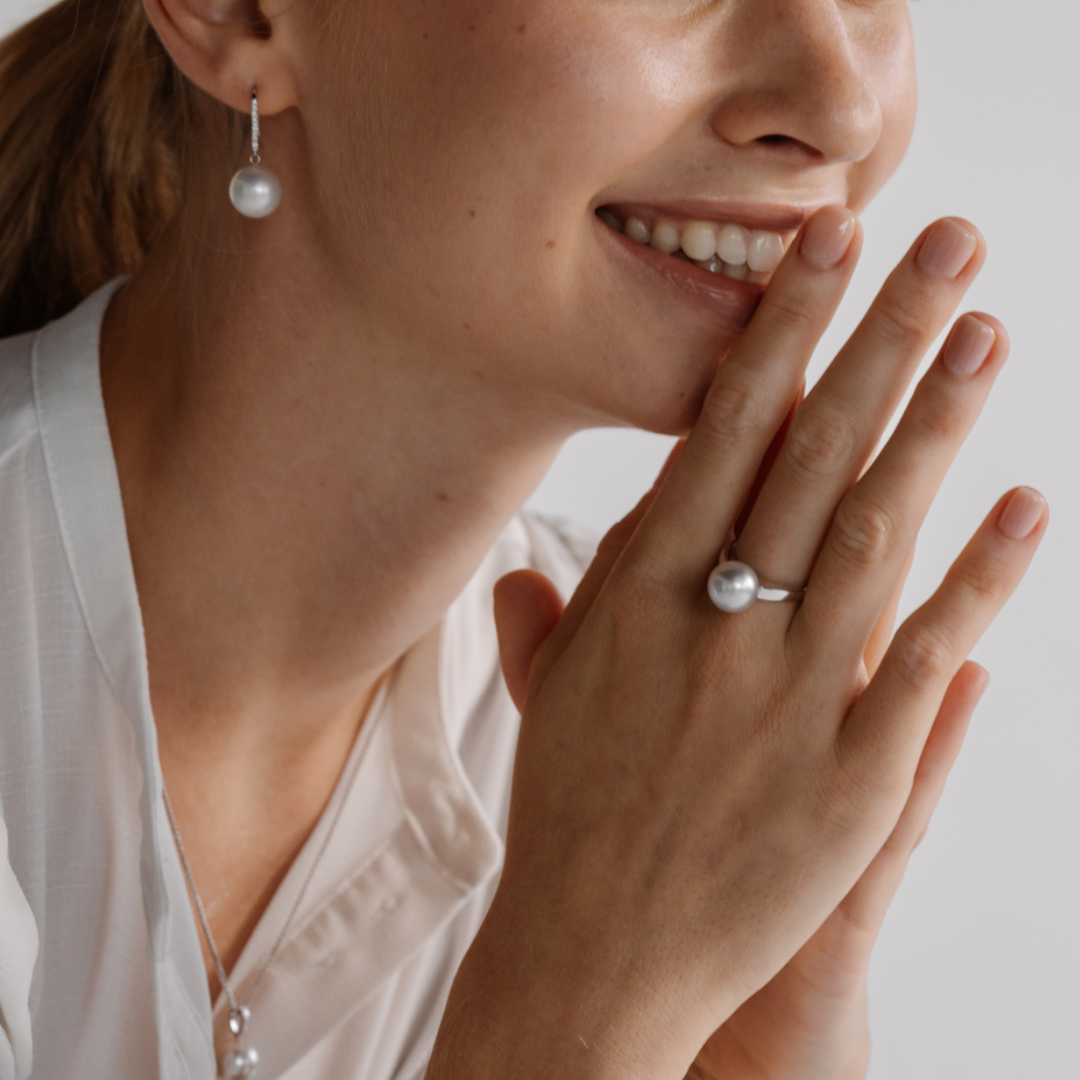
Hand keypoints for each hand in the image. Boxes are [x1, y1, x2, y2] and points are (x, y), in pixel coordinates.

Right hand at [455, 208, 1045, 1079]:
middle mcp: (713, 621)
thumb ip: (554, 619)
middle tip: (946, 242)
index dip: (781, 331)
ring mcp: (788, 692)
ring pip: (877, 526)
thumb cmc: (567, 818)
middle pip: (812, 451)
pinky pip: (927, 650)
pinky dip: (983, 573)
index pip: (722, 428)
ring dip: (939, 421)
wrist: (594, 954)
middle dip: (882, 334)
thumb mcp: (547, 698)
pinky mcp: (853, 770)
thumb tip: (543, 568)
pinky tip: (1028, 504)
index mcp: (635, 592)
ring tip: (990, 332)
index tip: (828, 249)